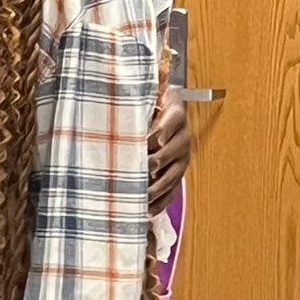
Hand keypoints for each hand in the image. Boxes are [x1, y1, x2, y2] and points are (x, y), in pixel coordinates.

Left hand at [148, 86, 190, 216]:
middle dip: (158, 159)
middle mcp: (182, 135)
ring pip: (173, 173)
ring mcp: (181, 157)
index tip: (149, 139)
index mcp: (175, 111)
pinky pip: (171, 190)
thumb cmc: (143, 105)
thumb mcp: (142, 96)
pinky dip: (159, 201)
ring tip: (142, 194)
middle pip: (175, 149)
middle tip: (143, 167)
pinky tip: (146, 210)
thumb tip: (117, 89)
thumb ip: (136, 96)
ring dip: (158, 185)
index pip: (174, 118)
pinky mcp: (176, 174)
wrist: (155, 113)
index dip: (162, 130)